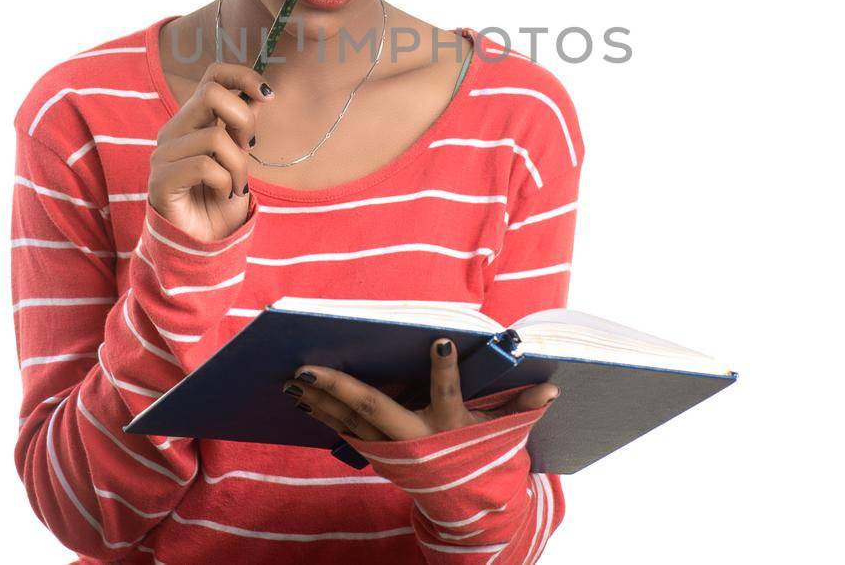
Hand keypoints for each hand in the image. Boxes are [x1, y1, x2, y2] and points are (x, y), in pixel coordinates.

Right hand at [146, 59, 273, 241]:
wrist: (203, 243)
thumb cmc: (219, 199)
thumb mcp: (240, 157)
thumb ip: (243, 125)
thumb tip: (260, 94)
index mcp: (193, 120)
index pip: (212, 75)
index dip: (243, 75)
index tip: (269, 95)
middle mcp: (174, 130)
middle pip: (211, 93)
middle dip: (243, 119)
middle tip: (248, 147)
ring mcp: (163, 154)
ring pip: (215, 136)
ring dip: (238, 165)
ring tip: (236, 185)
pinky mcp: (160, 180)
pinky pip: (204, 166)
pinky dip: (224, 181)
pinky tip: (223, 193)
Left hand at [281, 337, 560, 441]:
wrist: (466, 505)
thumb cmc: (483, 453)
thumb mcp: (504, 432)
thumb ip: (522, 406)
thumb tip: (554, 389)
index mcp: (449, 424)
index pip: (449, 391)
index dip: (445, 367)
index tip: (438, 340)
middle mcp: (416, 436)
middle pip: (374, 407)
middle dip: (340, 387)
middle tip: (307, 367)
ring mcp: (392, 447)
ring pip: (349, 420)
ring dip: (318, 400)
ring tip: (290, 379)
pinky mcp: (378, 453)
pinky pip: (344, 430)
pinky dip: (322, 413)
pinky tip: (300, 397)